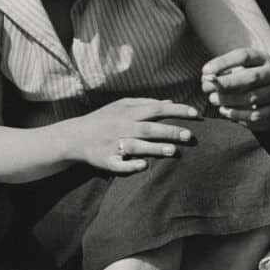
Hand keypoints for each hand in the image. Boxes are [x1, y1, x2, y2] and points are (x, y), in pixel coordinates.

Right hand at [72, 97, 198, 172]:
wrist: (75, 136)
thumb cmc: (103, 119)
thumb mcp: (121, 106)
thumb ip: (145, 103)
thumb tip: (170, 103)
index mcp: (127, 112)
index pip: (156, 109)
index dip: (176, 110)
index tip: (195, 114)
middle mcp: (122, 127)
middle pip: (149, 128)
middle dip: (170, 131)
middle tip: (190, 135)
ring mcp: (114, 144)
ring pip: (137, 146)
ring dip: (154, 148)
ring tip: (173, 151)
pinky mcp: (106, 160)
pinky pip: (119, 164)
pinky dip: (130, 165)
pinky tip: (144, 166)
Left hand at [202, 48, 269, 129]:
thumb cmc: (245, 80)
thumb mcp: (235, 71)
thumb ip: (220, 73)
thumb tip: (206, 79)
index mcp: (263, 58)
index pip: (244, 56)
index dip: (223, 63)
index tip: (205, 71)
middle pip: (251, 77)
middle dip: (225, 83)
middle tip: (206, 88)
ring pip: (252, 98)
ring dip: (228, 100)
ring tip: (213, 99)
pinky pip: (256, 115)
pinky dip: (237, 114)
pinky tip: (224, 111)